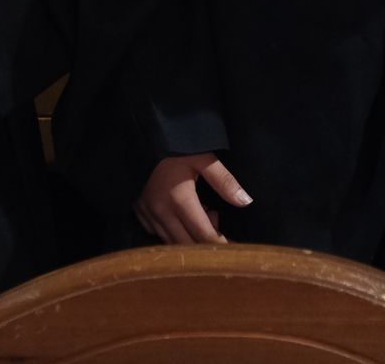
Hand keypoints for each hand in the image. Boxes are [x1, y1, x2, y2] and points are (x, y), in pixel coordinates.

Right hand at [136, 153, 251, 244]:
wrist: (140, 137)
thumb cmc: (174, 146)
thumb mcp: (202, 157)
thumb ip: (224, 181)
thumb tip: (245, 201)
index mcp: (179, 199)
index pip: (203, 234)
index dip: (220, 245)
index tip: (234, 249)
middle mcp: (160, 212)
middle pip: (187, 245)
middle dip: (206, 245)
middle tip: (223, 236)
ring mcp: (147, 214)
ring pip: (172, 242)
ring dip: (190, 239)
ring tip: (206, 217)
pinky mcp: (139, 213)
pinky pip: (158, 234)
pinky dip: (174, 233)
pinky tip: (185, 217)